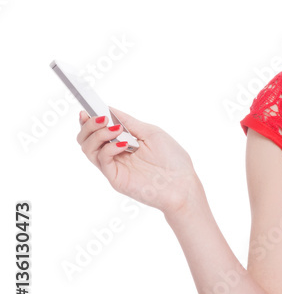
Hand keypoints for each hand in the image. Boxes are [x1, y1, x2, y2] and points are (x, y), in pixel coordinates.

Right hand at [76, 107, 203, 216]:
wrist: (183, 184)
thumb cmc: (173, 159)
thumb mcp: (151, 133)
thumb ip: (129, 122)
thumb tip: (109, 109)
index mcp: (123, 142)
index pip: (97, 131)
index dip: (89, 120)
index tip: (87, 109)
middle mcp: (115, 155)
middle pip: (86, 139)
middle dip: (89, 125)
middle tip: (102, 119)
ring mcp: (114, 167)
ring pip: (88, 149)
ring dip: (97, 134)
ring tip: (116, 129)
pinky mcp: (115, 178)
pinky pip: (102, 160)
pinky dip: (108, 148)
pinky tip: (124, 145)